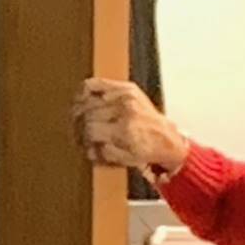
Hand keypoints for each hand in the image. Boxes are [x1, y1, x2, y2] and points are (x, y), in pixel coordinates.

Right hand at [73, 78, 187, 175]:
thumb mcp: (123, 160)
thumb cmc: (146, 150)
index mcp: (125, 130)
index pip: (90, 129)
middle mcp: (125, 110)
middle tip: (78, 133)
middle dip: (79, 126)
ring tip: (80, 120)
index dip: (81, 138)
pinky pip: (96, 83)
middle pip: (87, 114)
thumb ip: (102, 154)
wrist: (166, 138)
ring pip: (88, 100)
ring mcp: (126, 96)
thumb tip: (87, 146)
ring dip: (79, 111)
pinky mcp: (127, 88)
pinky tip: (83, 100)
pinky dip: (85, 91)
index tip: (81, 142)